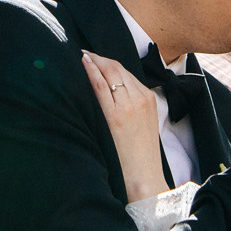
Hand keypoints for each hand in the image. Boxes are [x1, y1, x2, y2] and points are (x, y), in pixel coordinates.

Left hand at [82, 51, 167, 202]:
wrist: (144, 176)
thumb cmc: (140, 155)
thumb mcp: (144, 124)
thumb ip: (132, 106)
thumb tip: (112, 94)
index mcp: (149, 99)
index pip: (126, 72)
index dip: (108, 62)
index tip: (95, 58)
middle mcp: (140, 98)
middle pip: (117, 69)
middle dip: (100, 58)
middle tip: (84, 53)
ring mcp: (129, 106)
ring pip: (110, 73)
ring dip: (94, 61)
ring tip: (81, 56)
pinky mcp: (116, 116)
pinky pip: (101, 86)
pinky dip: (91, 71)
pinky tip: (83, 64)